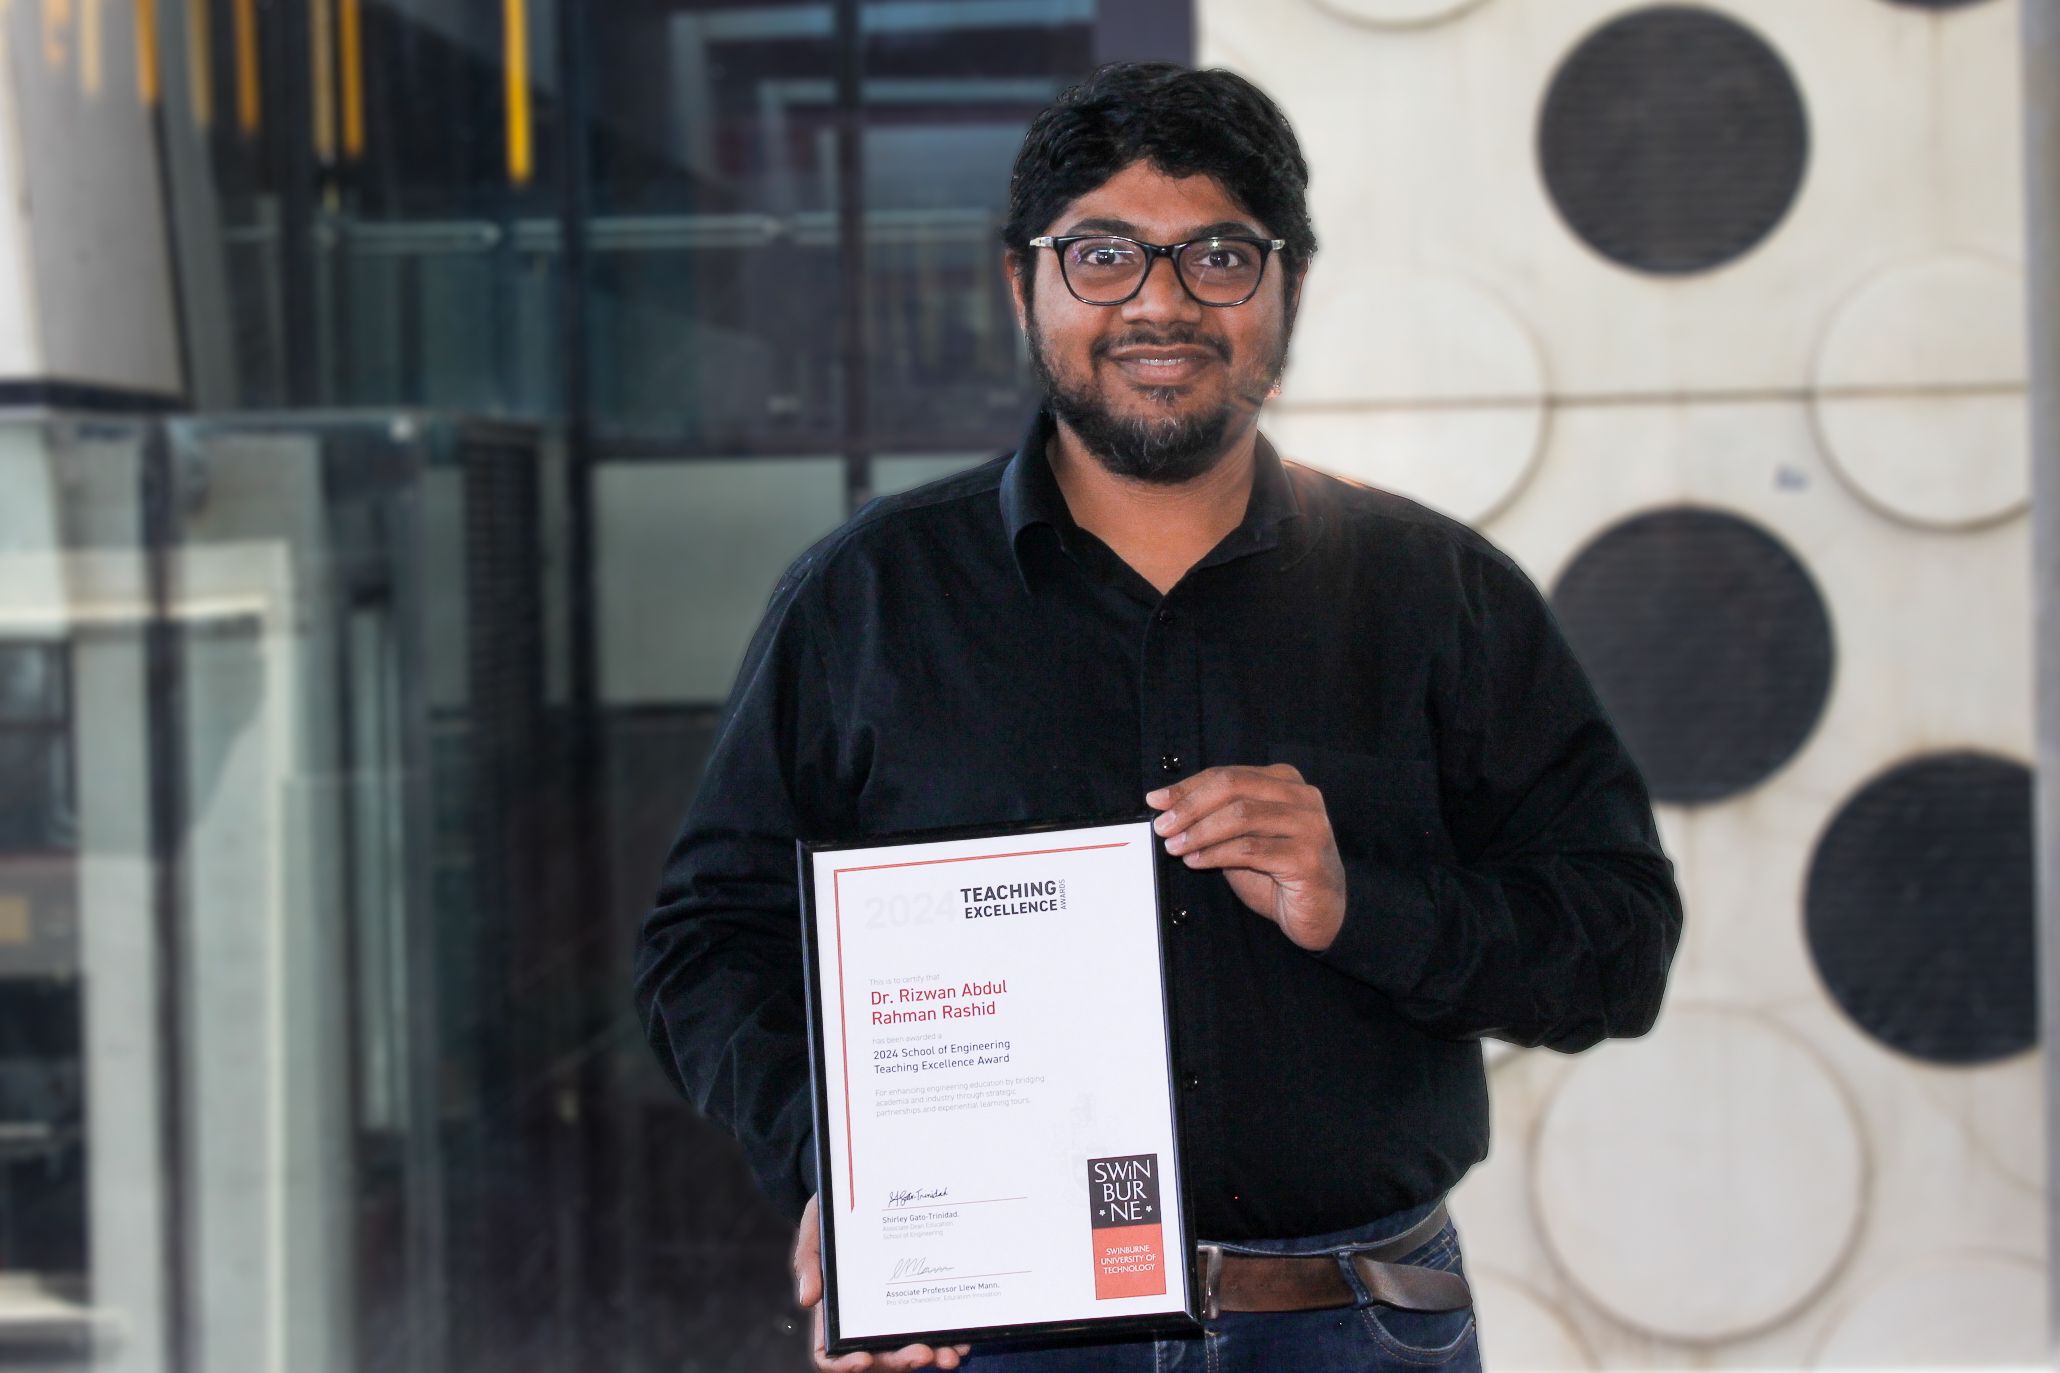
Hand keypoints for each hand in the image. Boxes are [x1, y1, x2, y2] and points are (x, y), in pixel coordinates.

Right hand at [795, 1193, 972, 1370]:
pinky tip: (964, 1338)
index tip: (863, 1360)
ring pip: (910, 1346)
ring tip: (951, 1354)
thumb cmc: (836, 1211)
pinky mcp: (921, 1296)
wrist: (869, 1186)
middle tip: (924, 1353)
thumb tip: (807, 1300)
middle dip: (901, 1360)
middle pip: (879, 1355)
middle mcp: (866, 1317)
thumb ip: (808, 1259)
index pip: (831, 1352)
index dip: (844, 1363)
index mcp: (835, 1310)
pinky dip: (949, 1336)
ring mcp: (896, 1309)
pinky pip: (934, 1326)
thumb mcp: (817, 1226)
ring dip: (932, 1355)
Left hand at [1146, 764, 1347, 951]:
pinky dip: (1216, 854)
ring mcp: (1309, 825)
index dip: (1188, 787)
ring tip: (1176, 847)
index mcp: (1285, 782)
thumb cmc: (1277, 874)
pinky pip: (1251, 849)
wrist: (1319, 914)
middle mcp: (1302, 797)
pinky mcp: (1308, 857)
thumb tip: (1165, 805)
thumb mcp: (1241, 838)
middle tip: (1163, 826)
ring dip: (1200, 831)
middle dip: (1190, 806)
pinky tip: (1197, 861)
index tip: (1156, 801)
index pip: (1228, 775)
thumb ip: (1215, 818)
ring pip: (1241, 816)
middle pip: (1234, 788)